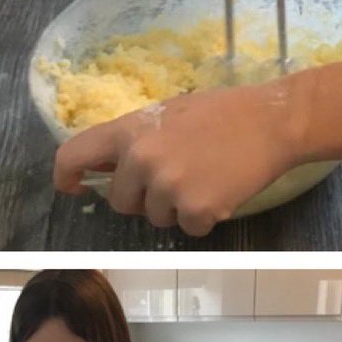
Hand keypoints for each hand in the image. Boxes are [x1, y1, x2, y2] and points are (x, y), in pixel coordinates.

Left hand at [53, 82, 299, 235]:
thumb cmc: (224, 113)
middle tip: (177, 178)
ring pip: (157, 218)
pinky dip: (205, 217)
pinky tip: (222, 191)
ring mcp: (169, 187)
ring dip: (178, 208)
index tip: (76, 188)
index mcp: (129, 131)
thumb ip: (136, 138)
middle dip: (144, 198)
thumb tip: (110, 165)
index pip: (73, 156)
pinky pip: (189, 228)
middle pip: (121, 203)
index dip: (68, 177)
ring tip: (206, 179)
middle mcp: (142, 160)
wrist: (273, 123)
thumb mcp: (169, 113)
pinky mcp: (196, 210)